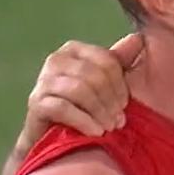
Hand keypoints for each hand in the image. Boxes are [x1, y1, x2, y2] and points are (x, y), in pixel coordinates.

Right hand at [20, 34, 142, 145]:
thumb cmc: (85, 106)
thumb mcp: (106, 82)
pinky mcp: (36, 102)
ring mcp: (43, 80)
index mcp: (75, 49)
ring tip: (109, 127)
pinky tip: (96, 132)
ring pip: (79, 90)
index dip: (120, 85)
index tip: (125, 105)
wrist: (54, 136)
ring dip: (100, 112)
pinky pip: (63, 108)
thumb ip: (120, 61)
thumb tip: (137, 38)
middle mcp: (56, 59)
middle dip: (111, 100)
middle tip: (119, 120)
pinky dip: (84, 121)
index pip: (106, 60)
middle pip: (93, 75)